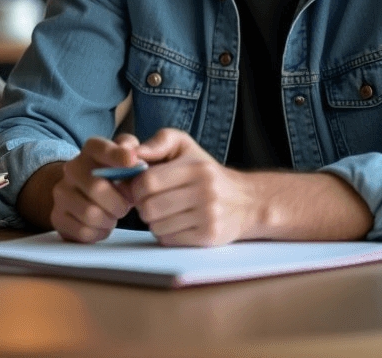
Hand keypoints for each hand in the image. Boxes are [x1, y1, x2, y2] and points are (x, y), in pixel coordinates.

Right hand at [51, 135, 139, 242]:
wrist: (83, 193)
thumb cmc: (113, 176)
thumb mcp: (126, 157)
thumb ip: (132, 150)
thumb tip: (134, 156)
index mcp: (91, 150)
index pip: (101, 148)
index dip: (117, 155)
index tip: (132, 163)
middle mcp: (72, 168)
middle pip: (96, 188)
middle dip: (118, 203)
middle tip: (125, 207)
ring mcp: (62, 192)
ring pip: (90, 213)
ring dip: (109, 220)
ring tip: (112, 215)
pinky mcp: (58, 216)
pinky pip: (83, 231)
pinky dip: (99, 232)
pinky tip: (101, 225)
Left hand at [130, 129, 254, 246]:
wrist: (246, 201)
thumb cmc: (204, 170)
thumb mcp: (185, 145)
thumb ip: (159, 142)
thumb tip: (134, 153)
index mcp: (195, 167)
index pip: (148, 181)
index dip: (136, 186)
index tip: (138, 186)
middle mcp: (205, 192)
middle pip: (150, 206)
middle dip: (141, 205)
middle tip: (147, 200)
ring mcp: (208, 217)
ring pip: (157, 226)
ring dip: (152, 220)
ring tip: (162, 211)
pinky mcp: (209, 237)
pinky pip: (169, 239)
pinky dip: (164, 232)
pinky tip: (173, 222)